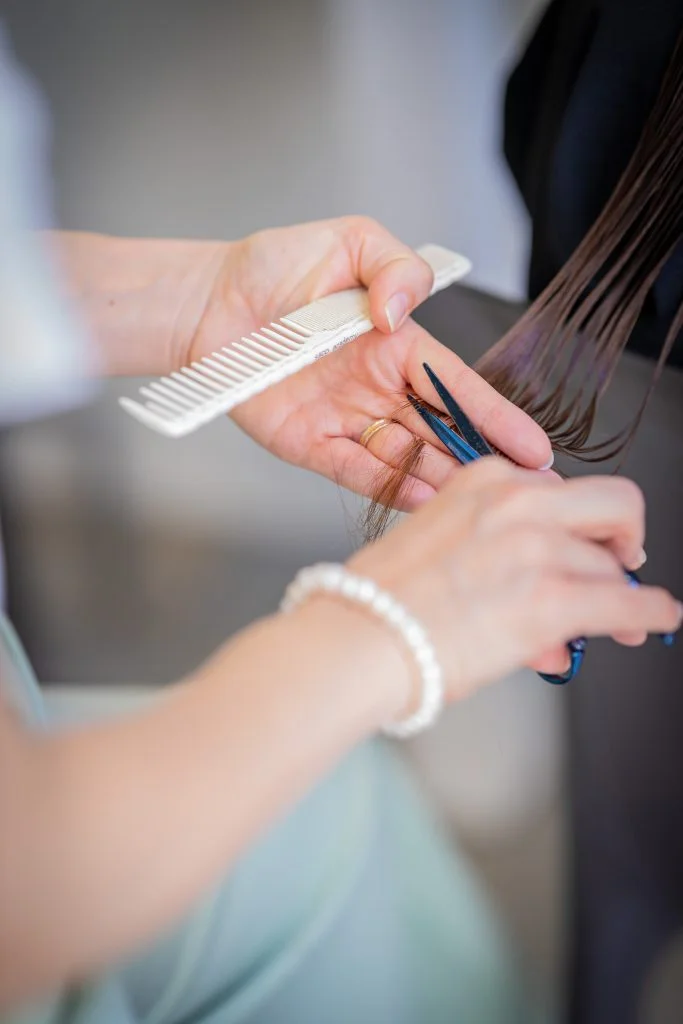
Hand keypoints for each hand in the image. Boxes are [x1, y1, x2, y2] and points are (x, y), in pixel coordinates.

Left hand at [183, 217, 552, 506]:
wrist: (211, 302)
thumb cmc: (278, 266)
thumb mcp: (351, 242)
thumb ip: (394, 269)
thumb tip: (401, 316)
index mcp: (399, 346)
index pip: (459, 386)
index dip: (497, 417)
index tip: (535, 448)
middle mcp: (380, 390)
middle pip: (441, 432)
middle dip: (483, 462)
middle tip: (525, 494)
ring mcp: (347, 421)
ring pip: (406, 458)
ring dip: (442, 482)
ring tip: (478, 504)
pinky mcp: (310, 444)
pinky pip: (356, 471)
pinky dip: (388, 487)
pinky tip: (423, 502)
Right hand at [348, 458, 681, 700]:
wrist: (359, 638)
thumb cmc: (382, 600)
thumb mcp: (436, 541)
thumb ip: (494, 547)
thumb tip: (542, 584)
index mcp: (484, 479)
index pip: (560, 488)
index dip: (577, 523)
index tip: (584, 543)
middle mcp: (517, 501)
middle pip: (613, 503)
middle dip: (624, 535)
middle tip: (623, 561)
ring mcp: (537, 548)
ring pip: (610, 567)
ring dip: (617, 597)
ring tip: (612, 626)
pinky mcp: (551, 599)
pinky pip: (629, 601)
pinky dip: (651, 611)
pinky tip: (656, 618)